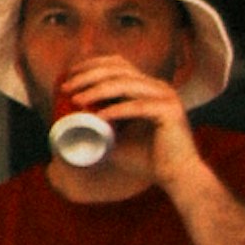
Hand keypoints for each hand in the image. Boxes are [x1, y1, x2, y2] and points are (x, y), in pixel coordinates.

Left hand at [60, 50, 197, 194]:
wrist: (178, 179)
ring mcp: (166, 97)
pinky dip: (117, 110)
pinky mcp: (170, 112)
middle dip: (88, 75)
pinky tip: (99, 115)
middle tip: (67, 87)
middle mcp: (158, 87)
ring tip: (76, 99)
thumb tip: (70, 122)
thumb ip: (100, 126)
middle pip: (118, 69)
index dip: (91, 65)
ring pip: (125, 84)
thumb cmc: (148, 160)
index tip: (68, 76)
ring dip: (97, 90)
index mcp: (148, 87)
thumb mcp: (118, 138)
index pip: (117, 64)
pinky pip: (138, 107)